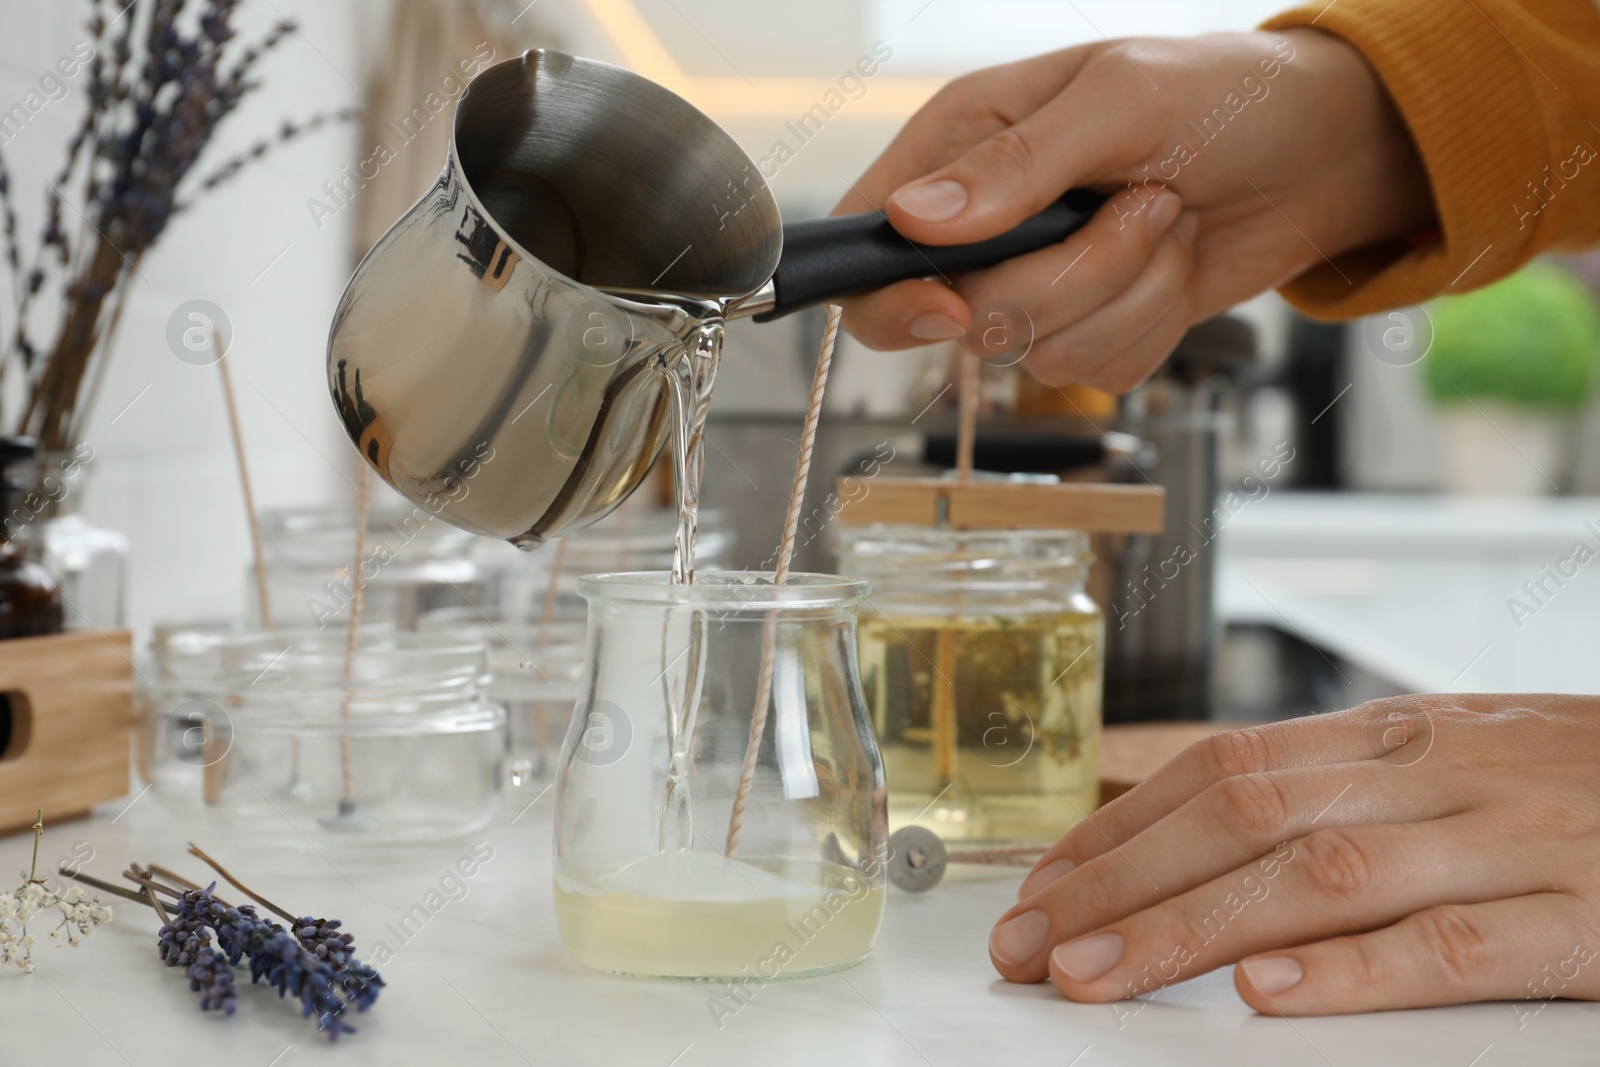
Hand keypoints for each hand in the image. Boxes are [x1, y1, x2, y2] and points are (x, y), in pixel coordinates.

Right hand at [835, 29, 1434, 389]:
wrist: (1321, 153)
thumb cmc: (1225, 94)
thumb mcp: (1122, 99)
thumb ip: (1016, 163)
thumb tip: (913, 219)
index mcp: (961, 145)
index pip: (868, 248)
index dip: (895, 297)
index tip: (956, 307)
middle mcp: (986, 223)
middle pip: (965, 320)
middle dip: (1069, 280)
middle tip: (1140, 206)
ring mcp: (1037, 283)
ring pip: (1037, 354)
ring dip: (1127, 294)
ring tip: (1168, 219)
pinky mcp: (1090, 327)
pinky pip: (1094, 372)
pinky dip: (1151, 324)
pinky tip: (1174, 263)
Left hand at [988, 696, 1599, 1015]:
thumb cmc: (1581, 785)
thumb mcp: (1454, 761)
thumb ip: (1342, 795)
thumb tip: (1204, 842)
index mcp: (1394, 738)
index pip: (1223, 767)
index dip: (1122, 828)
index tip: (1043, 887)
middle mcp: (1436, 775)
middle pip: (1244, 816)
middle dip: (1121, 884)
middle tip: (1030, 945)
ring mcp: (1511, 842)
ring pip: (1323, 875)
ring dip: (1193, 928)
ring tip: (1099, 978)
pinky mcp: (1587, 921)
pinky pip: (1459, 945)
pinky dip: (1359, 971)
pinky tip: (1272, 998)